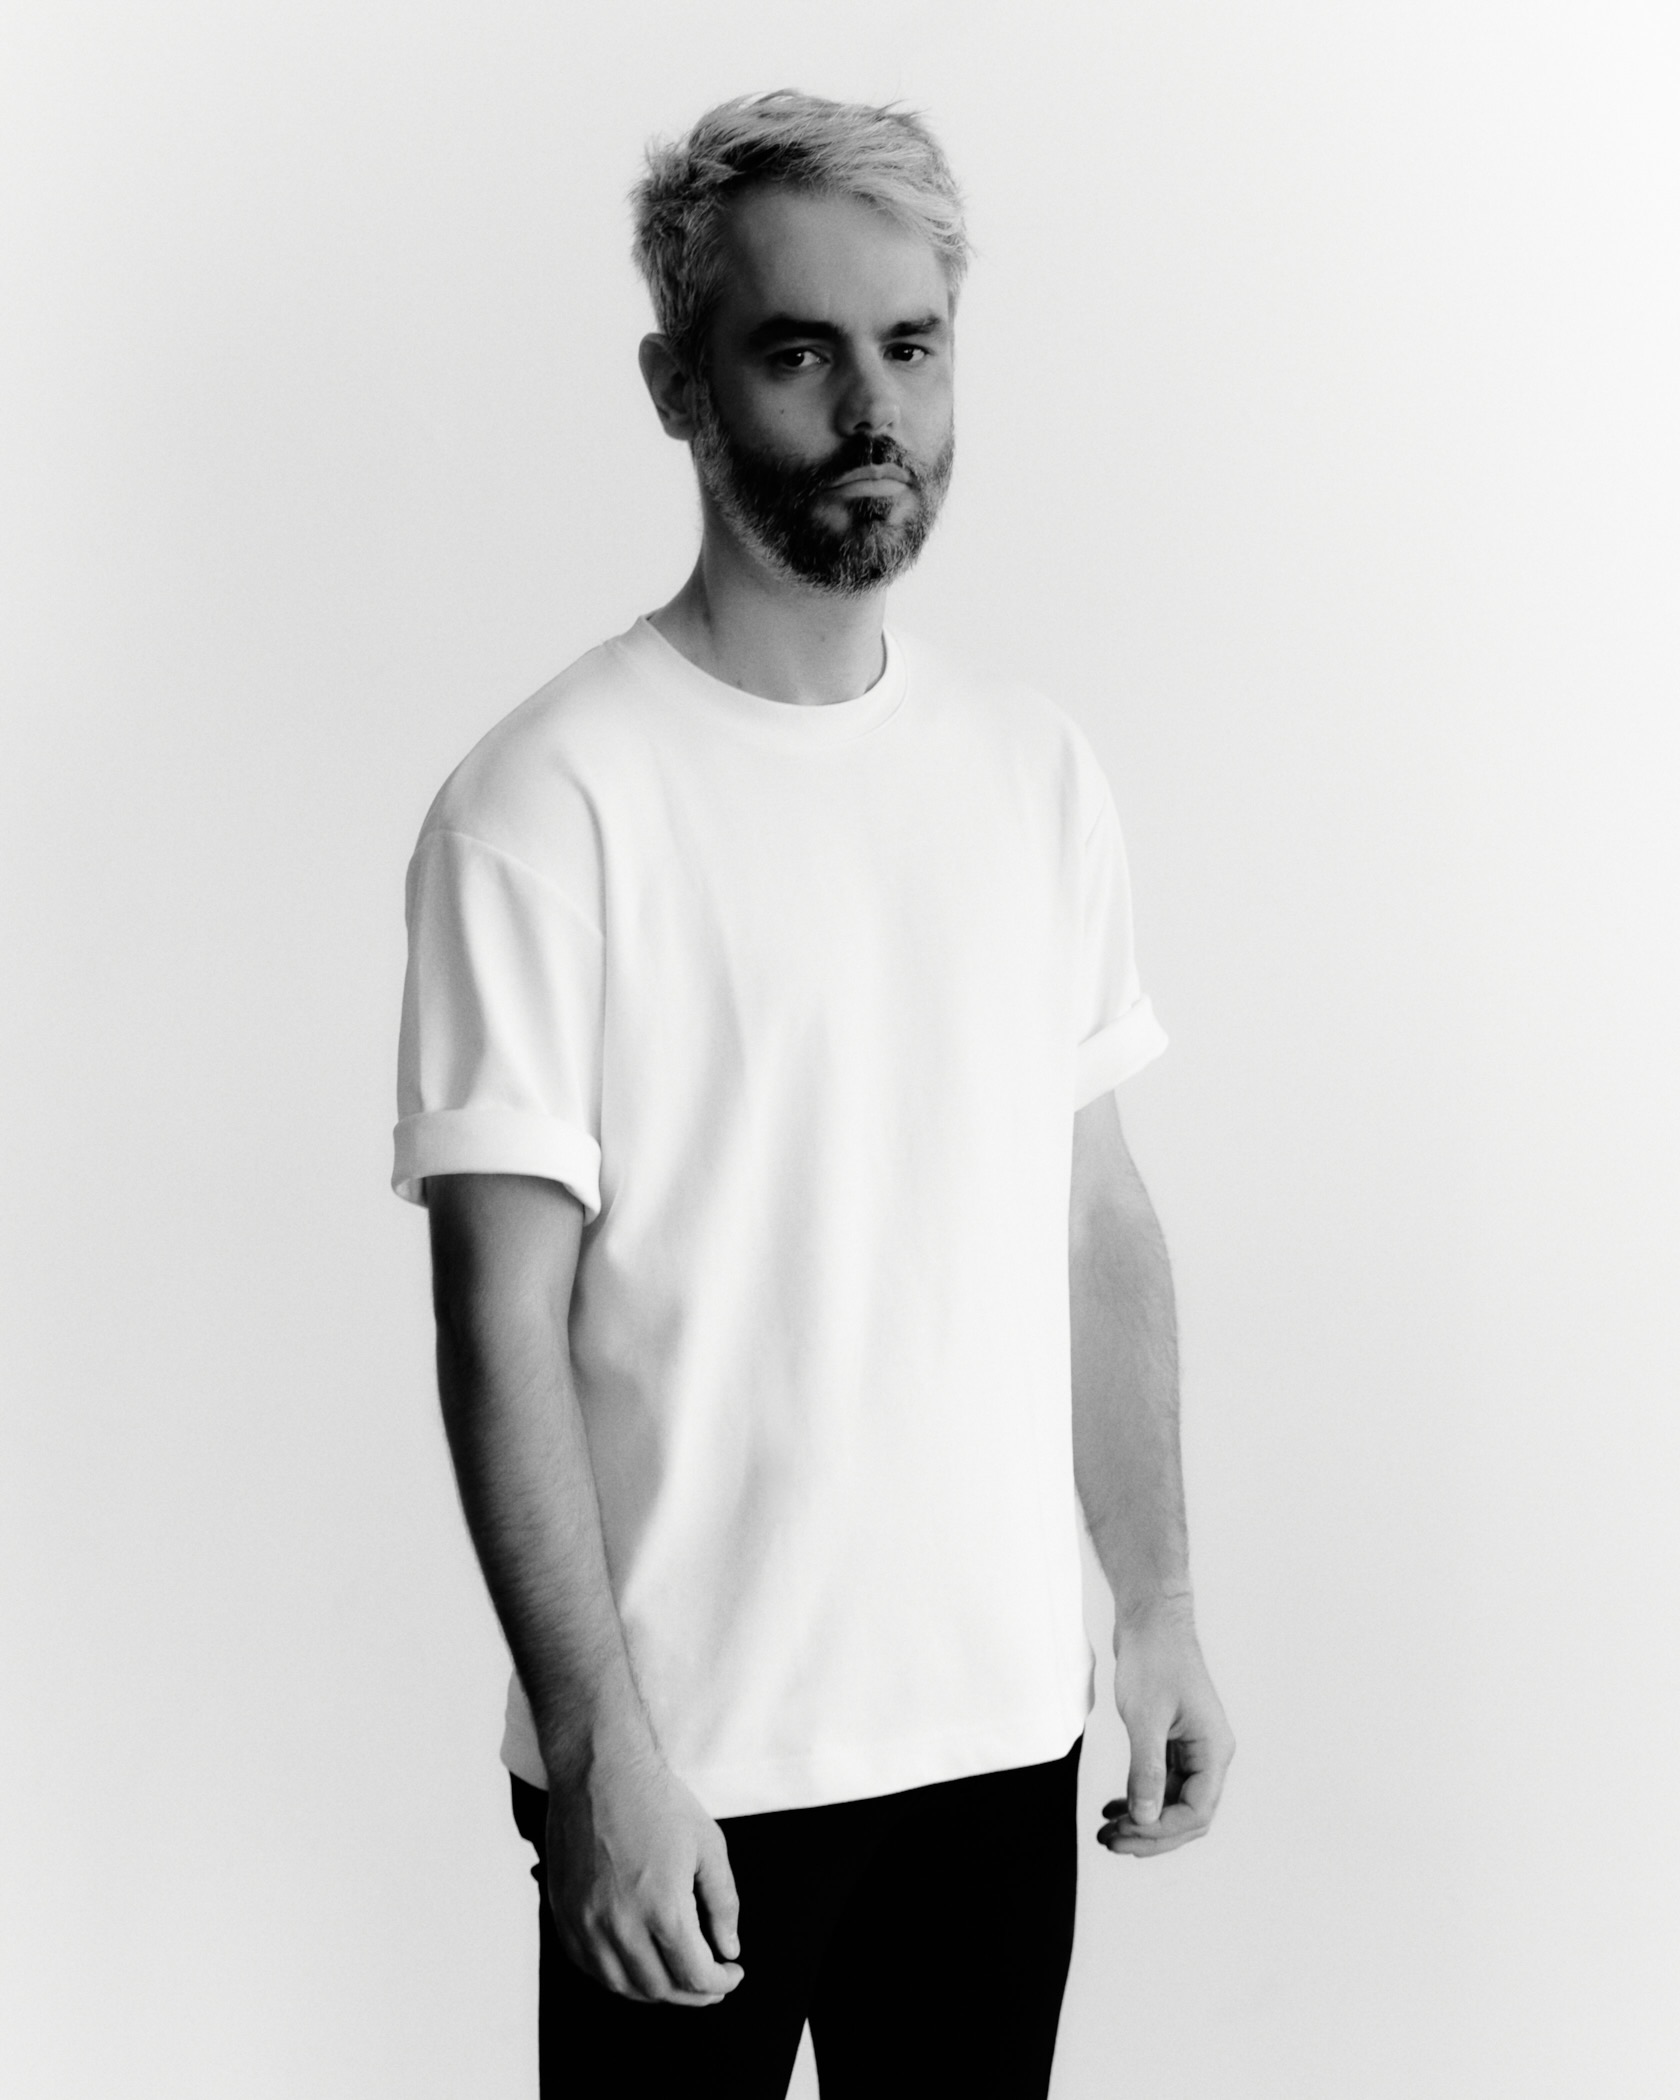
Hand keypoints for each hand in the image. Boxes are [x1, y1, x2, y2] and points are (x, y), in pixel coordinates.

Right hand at [546, 1732, 744, 2004]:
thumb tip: (729, 1948)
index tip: (731, 1973)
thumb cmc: (655, 1800)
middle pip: (659, 1989)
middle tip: (710, 1980)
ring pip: (621, 1986)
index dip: (720, 1983)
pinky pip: (589, 1967)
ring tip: (675, 1975)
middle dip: (692, 1993)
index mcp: (662, 1908)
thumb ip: (723, 1904)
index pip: (695, 1975)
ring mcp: (585, 1923)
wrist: (599, 1769)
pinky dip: (616, 1976)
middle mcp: (619, 1924)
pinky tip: (635, 1963)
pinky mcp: (564, 1914)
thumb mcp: (709, 1846)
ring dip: (655, 1991)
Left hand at [1099, 1596, 1233, 1856]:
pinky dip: (1138, 1797)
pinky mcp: (1173, 1741)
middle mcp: (1208, 1754)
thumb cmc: (1154, 1657)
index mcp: (1213, 1750)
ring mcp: (1192, 1749)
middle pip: (1186, 1815)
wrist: (1150, 1618)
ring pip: (1172, 1802)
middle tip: (1110, 1841)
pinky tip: (1113, 1806)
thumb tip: (1145, 1819)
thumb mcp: (1145, 1717)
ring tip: (1106, 1832)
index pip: (1195, 1812)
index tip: (1126, 1831)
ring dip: (1141, 1820)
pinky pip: (1161, 1782)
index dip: (1161, 1830)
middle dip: (1149, 1834)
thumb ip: (1146, 1771)